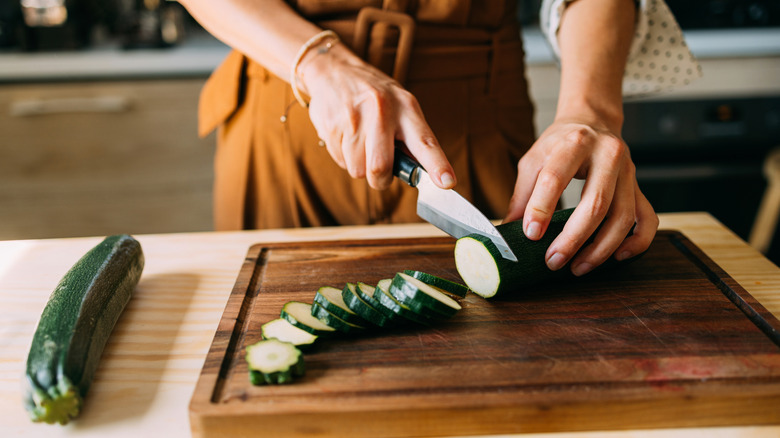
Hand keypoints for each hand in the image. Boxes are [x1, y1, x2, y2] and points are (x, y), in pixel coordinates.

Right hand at [298, 43, 455, 190]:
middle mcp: (381, 112)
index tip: (447, 182)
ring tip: (360, 142)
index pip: (425, 142)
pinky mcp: (332, 127)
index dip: (437, 165)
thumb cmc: (374, 95)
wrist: (334, 70)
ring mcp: (354, 119)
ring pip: (358, 170)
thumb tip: (419, 174)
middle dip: (380, 179)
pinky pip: (340, 161)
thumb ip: (411, 138)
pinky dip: (344, 156)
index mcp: (406, 107)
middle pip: (380, 167)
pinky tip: (346, 136)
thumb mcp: (400, 105)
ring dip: (360, 166)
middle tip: (380, 173)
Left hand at [504, 118, 657, 275]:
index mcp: (575, 143)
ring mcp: (628, 172)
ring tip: (577, 267)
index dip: (541, 208)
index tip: (531, 234)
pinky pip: (647, 219)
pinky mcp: (638, 187)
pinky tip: (618, 256)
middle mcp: (607, 155)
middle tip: (553, 260)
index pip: (556, 177)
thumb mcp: (534, 159)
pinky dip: (637, 242)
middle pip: (595, 203)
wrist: (593, 122)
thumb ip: (522, 194)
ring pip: (622, 217)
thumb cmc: (561, 144)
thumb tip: (508, 230)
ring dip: (600, 248)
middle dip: (573, 238)